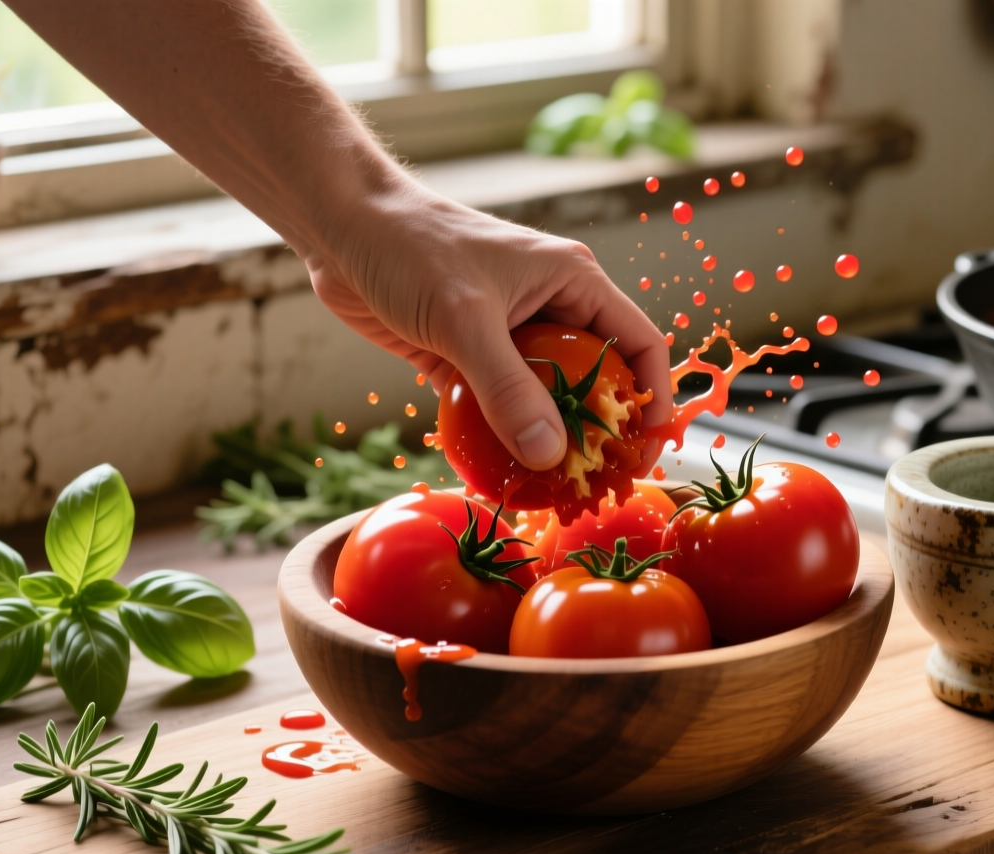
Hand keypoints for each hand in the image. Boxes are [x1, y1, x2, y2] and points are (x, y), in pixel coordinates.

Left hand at [304, 181, 672, 471]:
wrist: (339, 224)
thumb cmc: (410, 247)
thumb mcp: (465, 319)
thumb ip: (509, 388)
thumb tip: (550, 454)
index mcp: (572, 281)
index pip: (638, 342)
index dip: (654, 396)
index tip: (647, 448)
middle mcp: (551, 307)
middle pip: (598, 378)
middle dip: (602, 431)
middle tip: (599, 483)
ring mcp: (509, 334)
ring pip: (547, 398)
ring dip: (549, 441)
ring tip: (552, 490)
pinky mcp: (467, 355)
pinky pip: (498, 405)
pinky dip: (499, 437)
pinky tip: (497, 474)